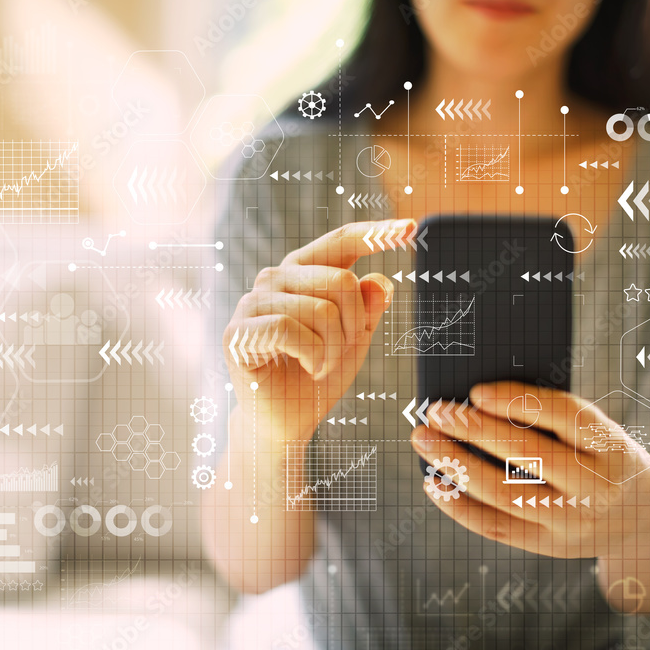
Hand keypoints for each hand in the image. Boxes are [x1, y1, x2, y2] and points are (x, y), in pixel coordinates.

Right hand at [224, 219, 415, 443]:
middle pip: (341, 281)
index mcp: (303, 271)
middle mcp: (275, 278)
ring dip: (333, 348)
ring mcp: (253, 302)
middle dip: (355, 326)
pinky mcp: (238, 331)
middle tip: (341, 353)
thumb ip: (368, 308)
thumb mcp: (355, 340)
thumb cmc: (317, 376)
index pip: (341, 241)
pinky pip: (290, 329)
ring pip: (320, 309)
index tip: (411, 228)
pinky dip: (311, 355)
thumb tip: (381, 279)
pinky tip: (308, 368)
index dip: (375, 233)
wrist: (286, 422)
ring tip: (321, 366)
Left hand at [409, 381, 649, 559]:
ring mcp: (572, 520)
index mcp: (612, 446)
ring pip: (504, 493)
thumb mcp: (602, 433)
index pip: (563, 416)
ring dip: (456, 464)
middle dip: (474, 430)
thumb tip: (480, 399)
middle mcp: (595, 486)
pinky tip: (434, 482)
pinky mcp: (550, 545)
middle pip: (527, 455)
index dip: (517, 402)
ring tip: (425, 441)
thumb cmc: (609, 460)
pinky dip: (459, 505)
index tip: (476, 391)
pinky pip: (496, 526)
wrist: (649, 522)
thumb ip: (555, 417)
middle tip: (437, 411)